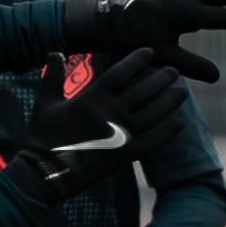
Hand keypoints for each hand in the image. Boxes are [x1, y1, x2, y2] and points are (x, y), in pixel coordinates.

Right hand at [14, 48, 194, 203]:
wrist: (44, 173)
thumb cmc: (42, 136)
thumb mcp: (45, 103)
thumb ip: (52, 77)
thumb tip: (55, 52)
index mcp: (90, 99)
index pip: (120, 73)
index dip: (137, 60)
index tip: (151, 52)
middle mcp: (108, 114)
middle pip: (142, 91)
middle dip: (160, 79)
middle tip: (174, 71)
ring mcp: (118, 135)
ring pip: (151, 113)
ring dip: (169, 102)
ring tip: (183, 91)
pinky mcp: (124, 155)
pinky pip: (151, 143)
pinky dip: (167, 133)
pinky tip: (180, 124)